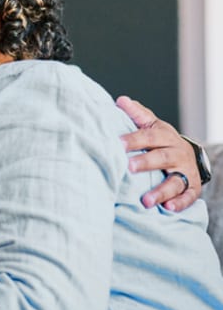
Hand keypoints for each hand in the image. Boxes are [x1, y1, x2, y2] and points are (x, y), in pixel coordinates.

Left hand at [116, 96, 200, 210]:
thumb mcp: (151, 125)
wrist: (187, 154)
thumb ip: (137, 114)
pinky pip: (188, 197)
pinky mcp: (192, 188)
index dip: (133, 139)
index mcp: (165, 136)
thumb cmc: (161, 140)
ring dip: (161, 191)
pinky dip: (179, 203)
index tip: (117, 144)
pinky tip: (167, 208)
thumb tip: (121, 100)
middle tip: (129, 167)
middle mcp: (177, 153)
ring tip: (145, 200)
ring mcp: (186, 171)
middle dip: (146, 163)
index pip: (149, 136)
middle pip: (163, 157)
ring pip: (175, 181)